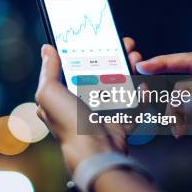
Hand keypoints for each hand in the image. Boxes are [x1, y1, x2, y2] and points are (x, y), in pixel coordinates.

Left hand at [35, 37, 142, 171]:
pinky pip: (134, 104)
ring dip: (129, 69)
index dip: (88, 51)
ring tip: (136, 57)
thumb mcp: (49, 93)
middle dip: (115, 56)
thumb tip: (47, 49)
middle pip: (101, 73)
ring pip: (119, 85)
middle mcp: (82, 104)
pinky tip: (144, 83)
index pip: (76, 67)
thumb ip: (48, 71)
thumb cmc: (69, 124)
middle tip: (125, 45)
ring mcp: (102, 113)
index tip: (101, 38)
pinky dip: (141, 94)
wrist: (95, 153)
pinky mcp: (120, 122)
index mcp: (64, 95)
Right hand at [135, 52, 191, 136]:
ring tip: (179, 131)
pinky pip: (186, 117)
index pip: (191, 61)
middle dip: (172, 102)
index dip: (165, 62)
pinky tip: (180, 132)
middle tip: (169, 117)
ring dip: (175, 116)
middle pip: (182, 86)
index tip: (143, 67)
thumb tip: (177, 100)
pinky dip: (180, 124)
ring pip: (181, 103)